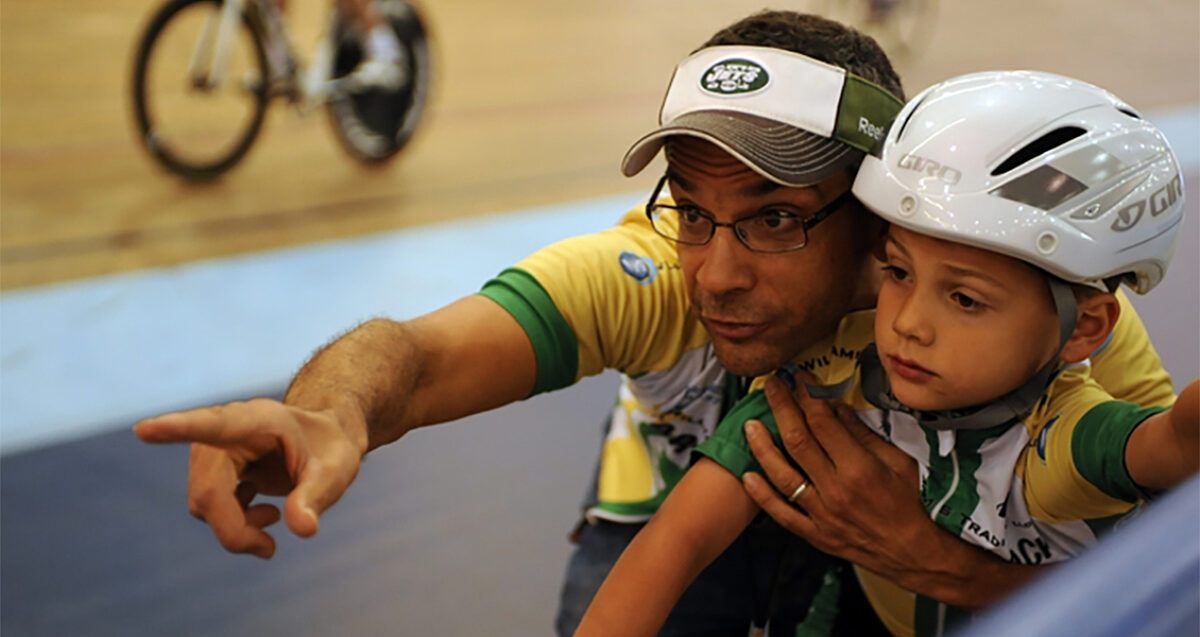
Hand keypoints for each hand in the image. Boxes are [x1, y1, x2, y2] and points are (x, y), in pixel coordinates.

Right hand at [134, 398, 364, 558]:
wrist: (324, 440)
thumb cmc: (330, 448)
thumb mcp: (337, 470)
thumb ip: (317, 496)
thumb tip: (302, 529)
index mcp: (256, 420)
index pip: (212, 426)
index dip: (177, 430)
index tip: (144, 430)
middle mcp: (225, 431)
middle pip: (208, 491)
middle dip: (234, 528)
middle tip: (269, 550)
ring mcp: (213, 450)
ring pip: (203, 503)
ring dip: (235, 526)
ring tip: (273, 518)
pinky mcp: (210, 468)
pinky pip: (207, 506)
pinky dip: (232, 522)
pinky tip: (263, 513)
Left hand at [739, 376, 932, 581]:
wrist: (916, 554)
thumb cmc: (914, 505)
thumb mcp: (900, 462)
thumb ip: (865, 436)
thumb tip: (838, 409)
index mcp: (859, 469)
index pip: (823, 423)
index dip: (808, 394)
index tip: (800, 377)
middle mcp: (836, 490)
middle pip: (797, 441)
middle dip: (781, 407)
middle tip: (771, 386)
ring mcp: (823, 514)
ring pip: (782, 475)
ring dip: (762, 447)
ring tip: (750, 424)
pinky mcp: (816, 534)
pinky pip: (782, 513)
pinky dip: (762, 495)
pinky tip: (747, 477)